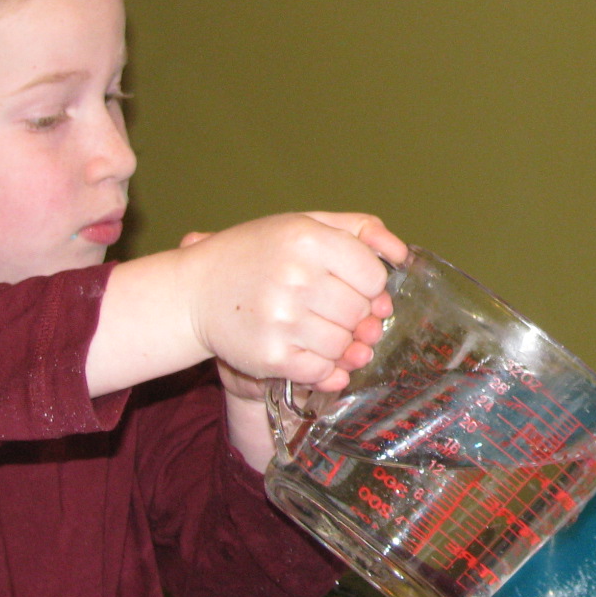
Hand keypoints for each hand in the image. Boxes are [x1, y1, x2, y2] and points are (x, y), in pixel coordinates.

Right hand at [176, 212, 405, 394]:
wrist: (194, 292)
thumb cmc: (256, 254)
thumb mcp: (305, 225)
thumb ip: (359, 230)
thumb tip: (401, 255)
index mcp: (308, 239)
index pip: (374, 277)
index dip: (370, 287)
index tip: (353, 286)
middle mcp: (295, 277)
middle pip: (361, 314)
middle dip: (356, 317)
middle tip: (334, 311)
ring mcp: (281, 319)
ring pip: (345, 346)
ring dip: (340, 344)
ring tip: (318, 330)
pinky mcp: (270, 356)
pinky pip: (321, 371)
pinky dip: (324, 369)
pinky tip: (310, 353)